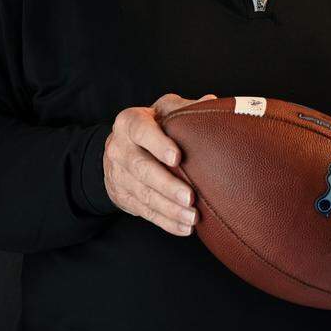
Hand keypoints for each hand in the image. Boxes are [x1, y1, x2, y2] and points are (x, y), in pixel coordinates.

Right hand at [104, 92, 216, 235]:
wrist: (119, 149)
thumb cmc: (152, 126)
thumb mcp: (163, 111)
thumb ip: (185, 108)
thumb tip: (212, 101)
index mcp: (128, 122)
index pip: (141, 131)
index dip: (158, 144)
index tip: (178, 157)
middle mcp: (119, 148)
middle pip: (141, 169)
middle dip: (167, 185)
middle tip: (190, 197)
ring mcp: (118, 175)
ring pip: (143, 195)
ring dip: (169, 209)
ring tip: (193, 218)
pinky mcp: (123, 197)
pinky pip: (145, 212)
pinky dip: (166, 222)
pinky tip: (184, 228)